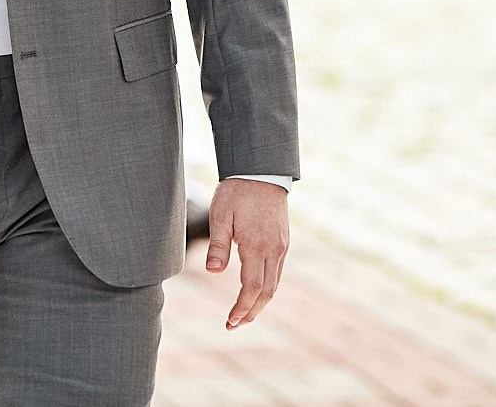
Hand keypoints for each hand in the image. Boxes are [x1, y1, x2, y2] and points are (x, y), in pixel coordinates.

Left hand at [204, 178, 288, 329]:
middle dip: (251, 312)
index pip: (252, 288)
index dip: (242, 307)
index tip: (230, 320)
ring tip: (243, 314)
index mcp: (256, 245)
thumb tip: (212, 272)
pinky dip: (266, 287)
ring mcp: (281, 245)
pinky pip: (276, 271)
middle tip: (234, 325)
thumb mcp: (221, 215)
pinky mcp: (283, 240)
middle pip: (266, 292)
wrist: (261, 170)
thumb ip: (218, 244)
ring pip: (274, 284)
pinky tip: (255, 291)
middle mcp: (274, 249)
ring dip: (260, 302)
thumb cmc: (237, 191)